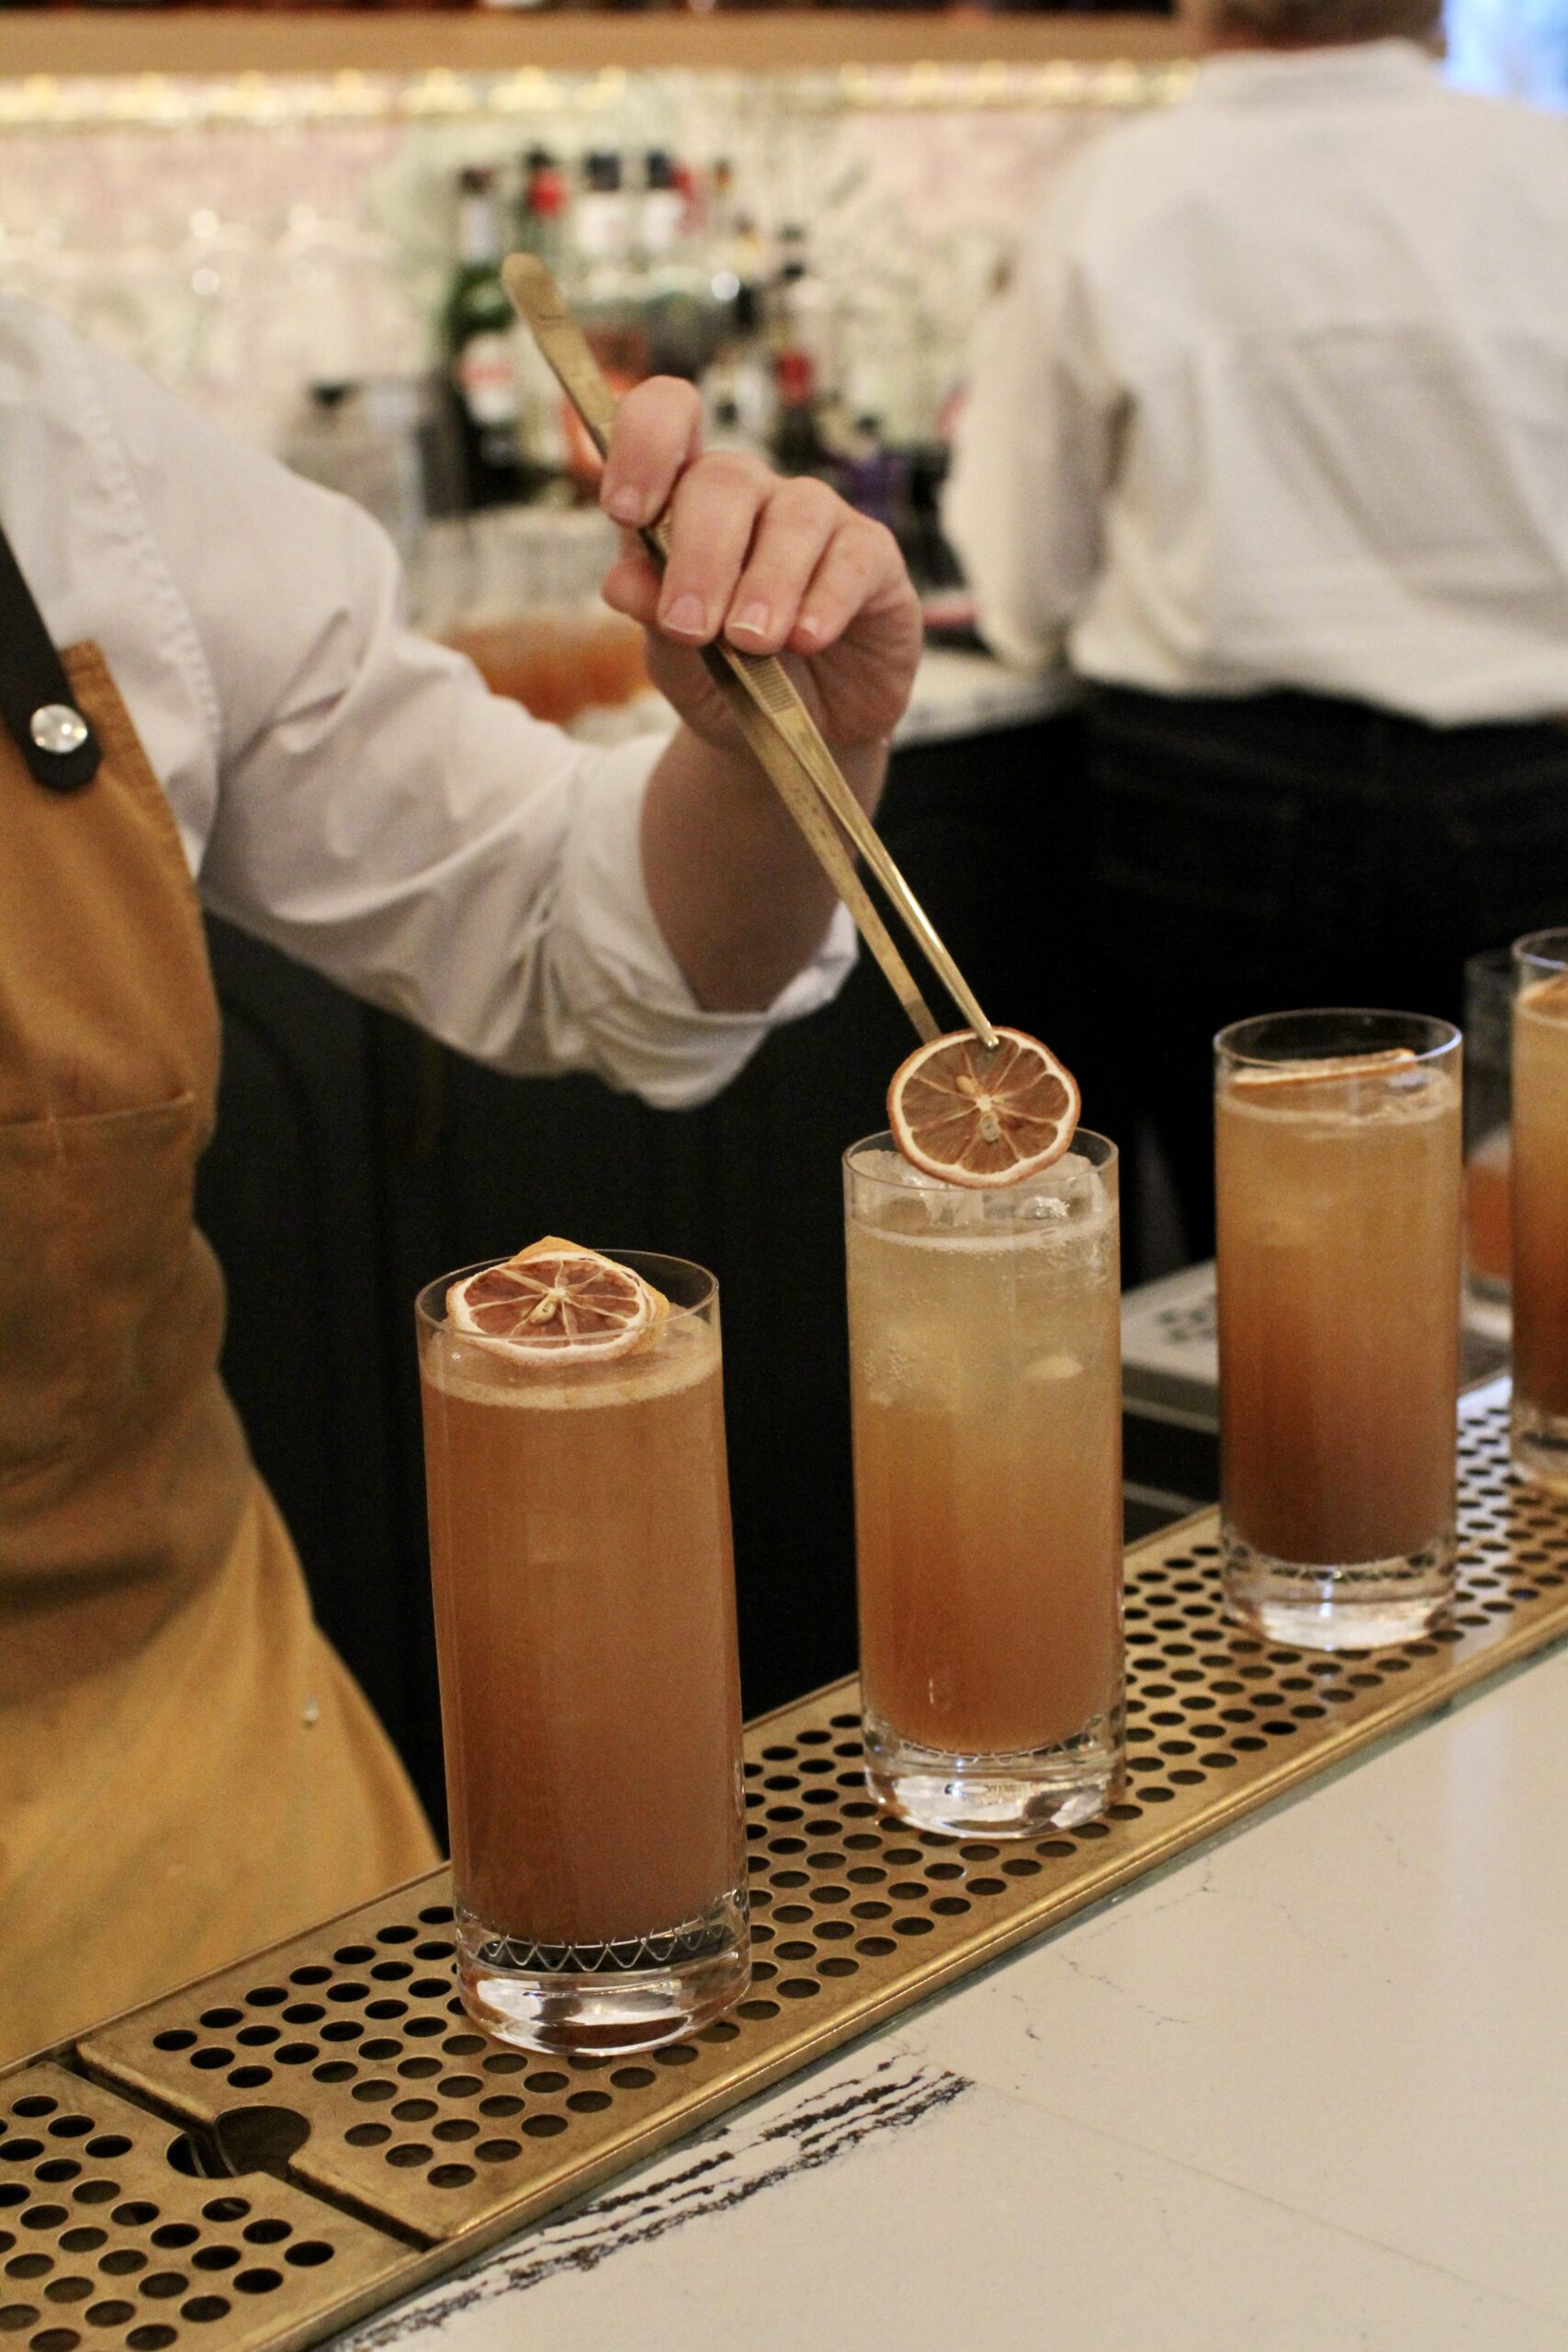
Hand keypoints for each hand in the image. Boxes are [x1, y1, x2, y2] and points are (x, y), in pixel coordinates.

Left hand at [597, 377, 922, 757]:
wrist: (801, 735)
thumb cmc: (730, 683)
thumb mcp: (676, 662)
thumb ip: (649, 618)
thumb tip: (622, 581)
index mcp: (685, 504)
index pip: (666, 422)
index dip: (643, 446)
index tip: (625, 514)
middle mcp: (752, 497)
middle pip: (724, 479)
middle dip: (701, 554)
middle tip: (691, 627)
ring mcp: (816, 521)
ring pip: (793, 517)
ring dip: (766, 582)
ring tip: (751, 642)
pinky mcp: (873, 558)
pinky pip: (852, 558)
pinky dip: (825, 599)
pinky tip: (807, 639)